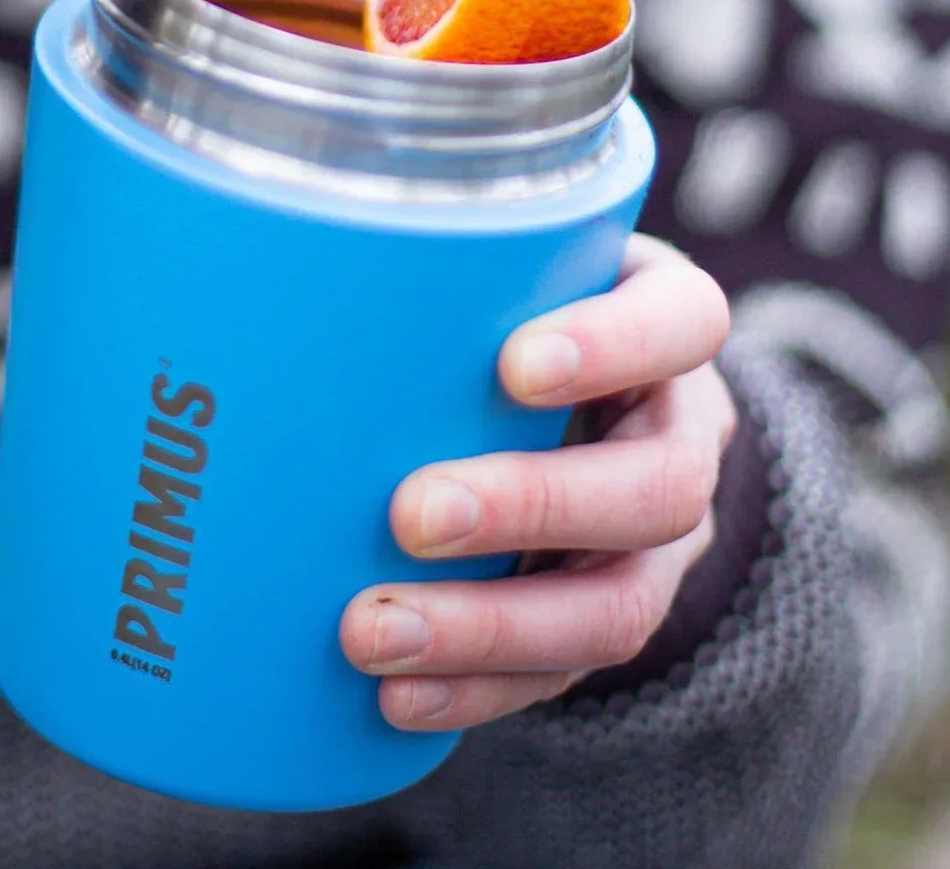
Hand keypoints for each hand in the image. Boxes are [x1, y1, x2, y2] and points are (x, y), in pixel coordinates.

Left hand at [340, 235, 734, 730]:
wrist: (586, 397)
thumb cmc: (516, 303)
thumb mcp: (509, 262)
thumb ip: (437, 257)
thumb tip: (265, 256)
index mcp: (666, 325)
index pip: (683, 321)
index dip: (614, 347)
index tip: (514, 365)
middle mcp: (679, 435)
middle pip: (659, 487)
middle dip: (533, 507)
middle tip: (412, 514)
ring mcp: (657, 542)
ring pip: (619, 604)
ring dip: (491, 626)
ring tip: (376, 630)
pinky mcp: (608, 613)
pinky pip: (564, 675)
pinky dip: (477, 690)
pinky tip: (395, 694)